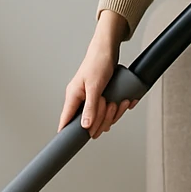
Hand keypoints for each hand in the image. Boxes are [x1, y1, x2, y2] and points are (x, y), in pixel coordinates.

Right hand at [58, 11, 139, 138]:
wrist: (108, 49)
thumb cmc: (97, 62)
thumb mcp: (94, 86)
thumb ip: (90, 107)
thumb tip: (85, 126)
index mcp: (74, 97)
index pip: (66, 121)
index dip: (69, 133)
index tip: (75, 142)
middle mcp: (81, 100)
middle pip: (89, 124)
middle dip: (104, 118)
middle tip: (110, 104)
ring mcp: (92, 100)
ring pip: (102, 119)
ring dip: (114, 113)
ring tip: (119, 101)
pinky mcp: (102, 98)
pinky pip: (110, 111)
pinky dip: (119, 108)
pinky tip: (125, 100)